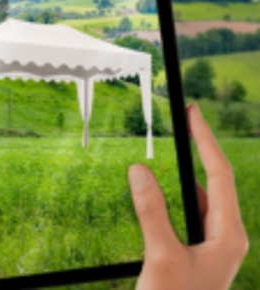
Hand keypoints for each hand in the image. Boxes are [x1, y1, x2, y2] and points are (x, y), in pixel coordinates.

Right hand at [129, 102, 247, 289]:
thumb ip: (151, 210)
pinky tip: (159, 193)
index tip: (193, 112)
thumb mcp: (162, 256)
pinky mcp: (195, 251)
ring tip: (175, 147)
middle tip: (185, 119)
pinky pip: (187, 212)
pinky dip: (173, 195)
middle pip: (214, 179)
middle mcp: (225, 236)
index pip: (218, 174)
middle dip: (200, 148)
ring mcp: (211, 244)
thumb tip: (139, 169)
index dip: (205, 139)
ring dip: (187, 171)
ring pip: (200, 196)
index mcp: (228, 235)